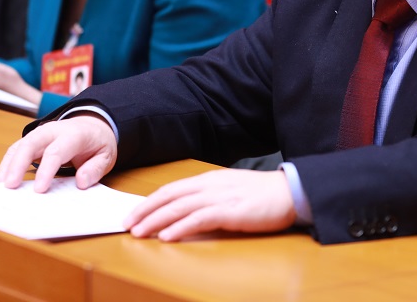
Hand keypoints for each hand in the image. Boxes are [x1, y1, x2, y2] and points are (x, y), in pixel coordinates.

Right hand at [0, 115, 117, 191]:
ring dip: (7, 166)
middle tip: (10, 186)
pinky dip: (7, 165)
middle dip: (18, 164)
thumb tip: (81, 182)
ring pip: (18, 146)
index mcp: (74, 134)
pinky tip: (2, 181)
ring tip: (1, 187)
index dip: (46, 170)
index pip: (56, 151)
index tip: (39, 189)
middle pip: (30, 144)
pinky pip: (15, 151)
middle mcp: (53, 131)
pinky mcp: (32, 141)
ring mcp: (40, 134)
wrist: (93, 126)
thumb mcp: (106, 155)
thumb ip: (95, 169)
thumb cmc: (97, 142)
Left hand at [124, 169, 296, 241]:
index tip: (133, 213)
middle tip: (126, 224)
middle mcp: (211, 185)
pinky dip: (180, 227)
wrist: (290, 191)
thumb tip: (186, 214)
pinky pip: (199, 219)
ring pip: (180, 207)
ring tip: (139, 232)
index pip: (172, 188)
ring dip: (156, 220)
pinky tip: (167, 236)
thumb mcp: (231, 191)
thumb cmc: (263, 195)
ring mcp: (221, 197)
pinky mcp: (231, 211)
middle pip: (170, 196)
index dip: (150, 201)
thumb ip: (210, 198)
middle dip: (145, 210)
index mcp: (210, 179)